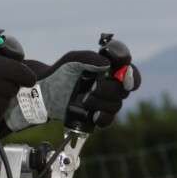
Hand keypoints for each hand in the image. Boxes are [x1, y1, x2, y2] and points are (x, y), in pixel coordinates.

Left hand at [4, 50, 140, 131]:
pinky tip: (94, 115)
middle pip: (123, 90)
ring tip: (84, 99)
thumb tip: (107, 64)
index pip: (130, 72)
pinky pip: (108, 120)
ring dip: (101, 102)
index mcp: (109, 70)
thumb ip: (88, 57)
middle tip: (93, 88)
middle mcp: (110, 86)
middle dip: (109, 89)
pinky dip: (103, 118)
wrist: (45, 91)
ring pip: (116, 106)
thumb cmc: (60, 72)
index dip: (131, 75)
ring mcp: (104, 102)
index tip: (124, 77)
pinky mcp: (97, 115)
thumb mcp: (71, 59)